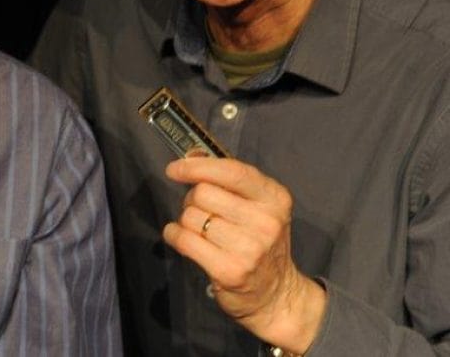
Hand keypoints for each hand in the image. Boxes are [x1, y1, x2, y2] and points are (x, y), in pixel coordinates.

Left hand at [163, 157, 325, 353]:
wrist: (276, 294)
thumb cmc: (260, 242)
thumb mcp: (258, 206)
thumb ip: (228, 179)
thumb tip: (191, 155)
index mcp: (275, 198)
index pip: (232, 171)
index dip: (197, 166)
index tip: (174, 169)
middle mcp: (266, 222)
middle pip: (203, 193)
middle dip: (192, 199)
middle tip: (202, 213)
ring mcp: (249, 248)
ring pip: (191, 216)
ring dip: (186, 221)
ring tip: (201, 232)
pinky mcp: (230, 270)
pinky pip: (184, 239)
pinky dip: (174, 235)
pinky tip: (182, 239)